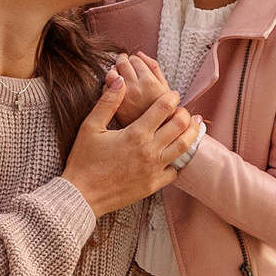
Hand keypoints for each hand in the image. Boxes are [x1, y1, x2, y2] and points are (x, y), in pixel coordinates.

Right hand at [62, 73, 196, 216]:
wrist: (82, 195)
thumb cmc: (84, 160)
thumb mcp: (90, 127)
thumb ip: (108, 102)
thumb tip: (120, 81)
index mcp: (136, 133)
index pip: (164, 107)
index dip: (172, 97)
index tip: (172, 94)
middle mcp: (150, 150)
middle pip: (180, 125)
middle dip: (184, 113)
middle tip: (182, 109)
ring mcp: (154, 169)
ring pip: (184, 146)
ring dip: (191, 133)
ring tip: (194, 125)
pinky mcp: (154, 184)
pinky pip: (174, 170)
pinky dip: (177, 160)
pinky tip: (175, 154)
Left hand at [108, 52, 171, 124]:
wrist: (155, 135)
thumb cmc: (163, 111)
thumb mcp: (165, 88)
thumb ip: (154, 68)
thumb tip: (140, 54)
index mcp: (150, 82)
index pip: (136, 59)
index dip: (134, 59)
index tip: (134, 63)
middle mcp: (136, 88)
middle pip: (122, 63)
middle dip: (122, 60)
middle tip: (123, 63)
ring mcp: (124, 98)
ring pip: (111, 73)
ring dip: (113, 70)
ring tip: (118, 74)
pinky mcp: (115, 107)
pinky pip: (106, 89)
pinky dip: (109, 85)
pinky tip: (115, 89)